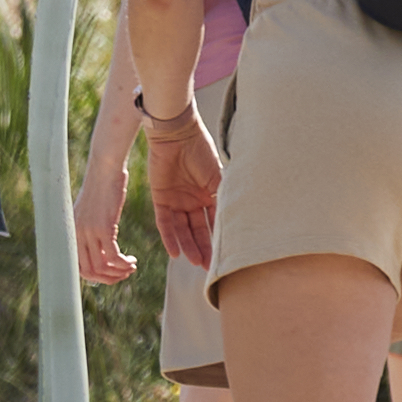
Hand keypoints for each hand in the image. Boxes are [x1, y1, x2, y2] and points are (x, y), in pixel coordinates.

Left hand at [70, 156, 137, 288]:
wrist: (105, 167)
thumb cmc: (102, 186)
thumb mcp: (90, 210)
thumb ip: (90, 229)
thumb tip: (97, 248)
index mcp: (71, 232)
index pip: (78, 267)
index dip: (96, 277)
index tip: (111, 274)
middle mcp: (76, 234)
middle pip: (89, 272)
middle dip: (108, 279)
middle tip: (124, 273)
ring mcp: (88, 231)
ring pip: (101, 266)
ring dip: (119, 271)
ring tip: (131, 266)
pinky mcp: (103, 227)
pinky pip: (113, 256)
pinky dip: (123, 263)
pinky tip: (132, 260)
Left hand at [144, 106, 225, 270]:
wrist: (177, 133)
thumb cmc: (201, 151)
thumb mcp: (218, 177)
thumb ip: (225, 198)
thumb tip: (241, 221)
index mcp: (209, 194)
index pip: (214, 222)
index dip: (219, 240)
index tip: (224, 258)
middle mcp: (193, 200)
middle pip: (198, 230)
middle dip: (203, 248)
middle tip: (209, 268)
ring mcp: (176, 200)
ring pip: (182, 230)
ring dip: (188, 246)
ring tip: (194, 262)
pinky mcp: (160, 198)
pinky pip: (165, 222)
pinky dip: (170, 237)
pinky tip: (175, 253)